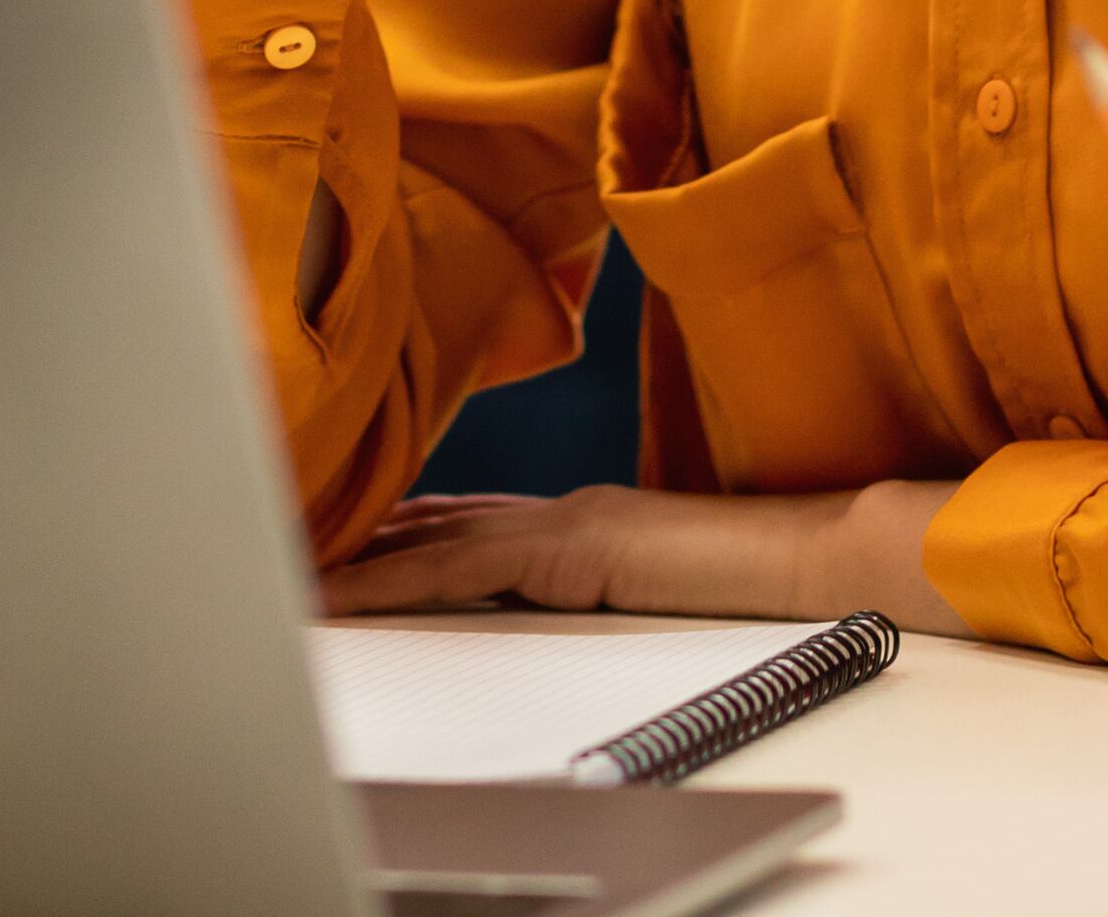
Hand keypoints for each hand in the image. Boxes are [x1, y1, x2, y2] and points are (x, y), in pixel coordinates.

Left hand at [319, 483, 966, 631]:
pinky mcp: (566, 548)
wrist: (818, 559)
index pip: (470, 519)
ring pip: (430, 539)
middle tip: (289, 535)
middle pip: (435, 518)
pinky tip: (343, 593)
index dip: (402, 524)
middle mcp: (561, 507)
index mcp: (584, 518)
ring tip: (290, 567)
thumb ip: (613, 582)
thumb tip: (581, 600)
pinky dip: (390, 582)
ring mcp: (561, 521)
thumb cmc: (762, 583)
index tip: (347, 532)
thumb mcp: (667, 584)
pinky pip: (456, 569)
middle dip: (360, 531)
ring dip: (356, 556)